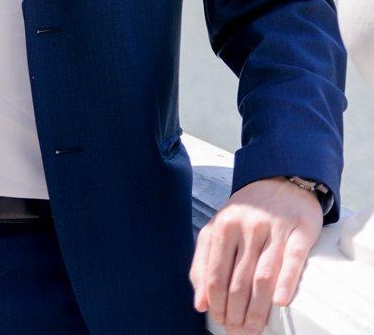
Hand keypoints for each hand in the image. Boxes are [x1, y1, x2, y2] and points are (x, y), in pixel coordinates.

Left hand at [188, 176, 322, 334]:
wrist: (281, 180)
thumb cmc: (246, 211)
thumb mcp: (218, 228)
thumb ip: (203, 262)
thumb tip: (199, 303)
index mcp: (224, 226)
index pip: (216, 274)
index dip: (216, 303)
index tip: (219, 321)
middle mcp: (248, 226)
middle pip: (239, 280)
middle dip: (236, 312)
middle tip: (237, 331)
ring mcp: (275, 228)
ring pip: (263, 276)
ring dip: (258, 308)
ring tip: (254, 328)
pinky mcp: (301, 230)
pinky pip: (293, 260)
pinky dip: (286, 282)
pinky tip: (280, 302)